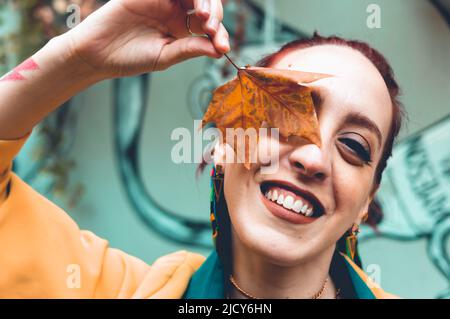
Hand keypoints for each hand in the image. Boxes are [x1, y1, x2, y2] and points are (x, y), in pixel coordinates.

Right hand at [65, 0, 229, 77]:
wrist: (97, 53)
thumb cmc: (128, 58)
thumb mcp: (164, 57)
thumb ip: (190, 50)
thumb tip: (218, 50)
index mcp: (182, 30)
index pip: (209, 27)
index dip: (219, 35)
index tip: (223, 47)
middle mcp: (176, 12)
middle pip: (206, 5)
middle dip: (215, 16)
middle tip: (211, 29)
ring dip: (204, 1)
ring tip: (204, 17)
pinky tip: (194, 2)